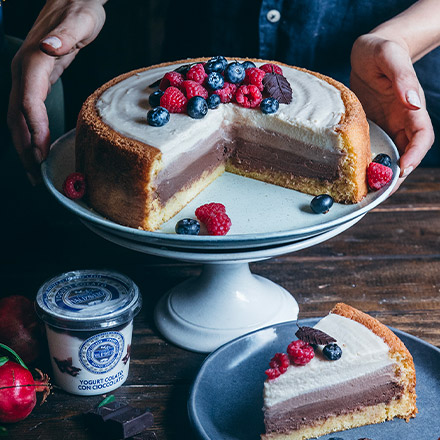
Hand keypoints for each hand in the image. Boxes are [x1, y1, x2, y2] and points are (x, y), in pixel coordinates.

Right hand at [7, 0, 105, 183]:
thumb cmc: (80, 9)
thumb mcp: (80, 20)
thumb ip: (65, 35)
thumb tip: (49, 48)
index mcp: (34, 61)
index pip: (29, 102)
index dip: (34, 129)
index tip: (41, 153)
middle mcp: (24, 70)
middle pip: (17, 115)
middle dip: (25, 146)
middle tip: (35, 174)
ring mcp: (27, 75)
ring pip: (18, 116)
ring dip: (24, 144)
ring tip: (33, 169)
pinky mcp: (35, 79)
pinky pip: (27, 110)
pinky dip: (30, 131)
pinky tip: (37, 145)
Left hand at [350, 34, 434, 189]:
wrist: (368, 53)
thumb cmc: (380, 50)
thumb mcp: (390, 56)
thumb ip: (402, 77)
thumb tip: (413, 102)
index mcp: (411, 108)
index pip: (421, 137)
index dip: (415, 155)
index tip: (401, 169)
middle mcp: (401, 122)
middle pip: (406, 154)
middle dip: (395, 175)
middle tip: (377, 193)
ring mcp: (386, 127)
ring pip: (389, 157)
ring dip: (380, 175)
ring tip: (364, 193)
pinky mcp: (371, 129)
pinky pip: (371, 151)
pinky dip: (366, 165)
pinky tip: (352, 176)